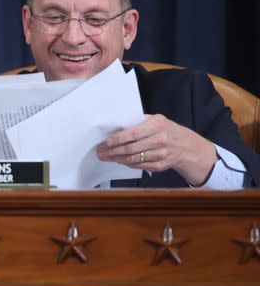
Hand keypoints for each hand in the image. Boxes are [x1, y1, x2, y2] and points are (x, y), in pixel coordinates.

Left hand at [96, 114, 217, 185]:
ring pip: (133, 159)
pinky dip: (126, 163)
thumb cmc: (165, 130)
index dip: (119, 138)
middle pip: (131, 148)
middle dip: (113, 151)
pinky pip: (138, 165)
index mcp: (158, 125)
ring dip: (116, 158)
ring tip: (105, 156)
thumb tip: (115, 127)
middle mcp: (160, 140)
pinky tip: (118, 160)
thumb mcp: (155, 120)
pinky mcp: (159, 165)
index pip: (134, 133)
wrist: (186, 146)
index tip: (106, 141)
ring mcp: (161, 154)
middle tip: (100, 151)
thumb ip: (138, 122)